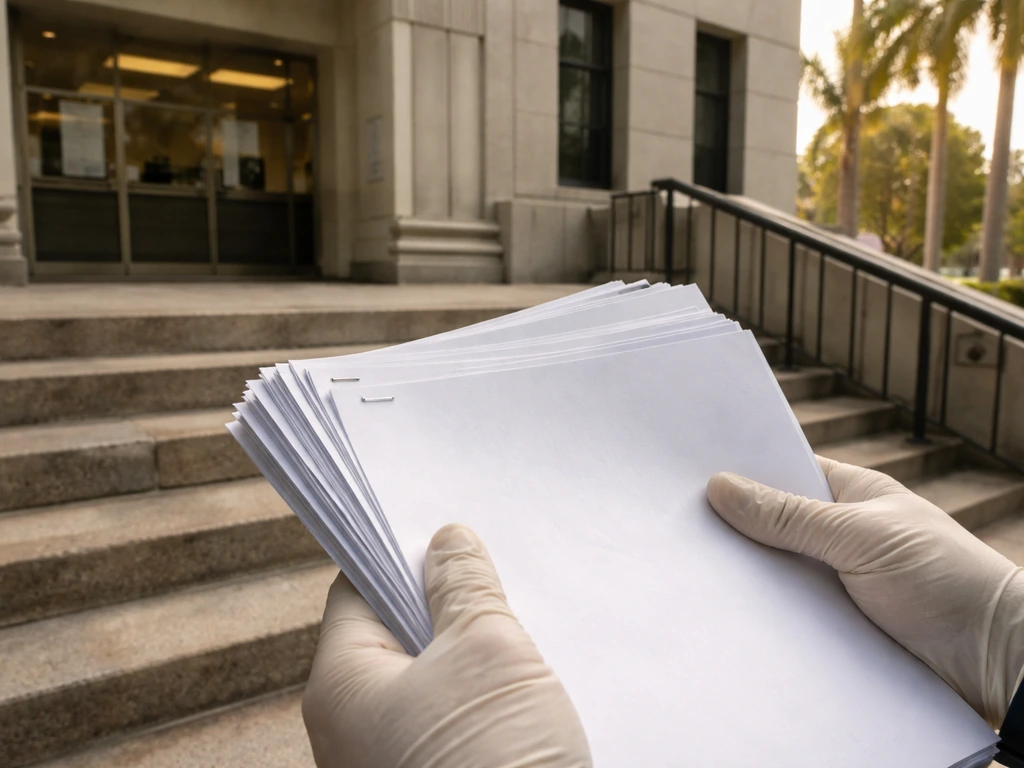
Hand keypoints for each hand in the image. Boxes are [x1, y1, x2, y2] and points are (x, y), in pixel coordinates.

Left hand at [302, 523, 591, 767]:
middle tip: (493, 599)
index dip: (402, 559)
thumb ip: (464, 586)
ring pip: (421, 684)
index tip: (448, 547)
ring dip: (466, 660)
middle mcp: (346, 732)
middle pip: (390, 637)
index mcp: (338, 687)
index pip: (355, 592)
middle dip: (444, 612)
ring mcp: (384, 764)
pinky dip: (474, 705)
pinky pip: (440, 726)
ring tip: (512, 650)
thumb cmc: (494, 764)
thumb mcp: (486, 649)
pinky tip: (514, 702)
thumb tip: (449, 543)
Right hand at [707, 456, 1023, 726]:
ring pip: (777, 572)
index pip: (784, 473)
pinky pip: (790, 615)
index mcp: (852, 496)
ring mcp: (838, 581)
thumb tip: (721, 486)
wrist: (995, 659)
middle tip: (677, 526)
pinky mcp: (837, 626)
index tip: (688, 475)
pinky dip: (766, 614)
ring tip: (692, 571)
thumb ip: (790, 516)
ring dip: (749, 576)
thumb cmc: (945, 577)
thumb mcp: (860, 536)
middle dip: (735, 528)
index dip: (741, 473)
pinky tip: (729, 613)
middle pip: (772, 525)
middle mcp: (841, 535)